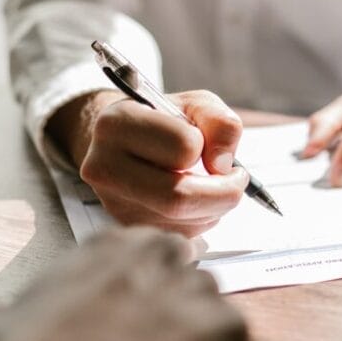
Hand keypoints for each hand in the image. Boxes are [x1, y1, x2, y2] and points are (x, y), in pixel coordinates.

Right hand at [47, 89, 249, 236]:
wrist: (126, 141)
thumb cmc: (163, 121)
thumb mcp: (196, 105)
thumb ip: (220, 123)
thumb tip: (222, 165)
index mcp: (117, 124)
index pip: (183, 147)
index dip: (208, 148)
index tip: (211, 147)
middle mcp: (104, 166)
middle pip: (178, 198)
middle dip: (223, 194)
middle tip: (237, 181)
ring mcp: (111, 202)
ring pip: (181, 222)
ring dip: (213, 208)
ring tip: (211, 186)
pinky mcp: (124, 226)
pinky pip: (178, 235)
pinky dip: (199, 221)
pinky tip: (193, 200)